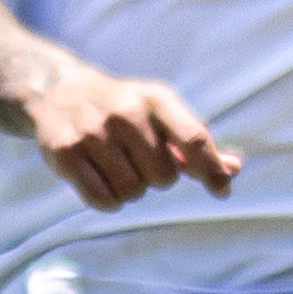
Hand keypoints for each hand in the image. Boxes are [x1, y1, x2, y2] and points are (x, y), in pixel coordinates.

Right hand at [19, 64, 239, 211]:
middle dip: (156, 178)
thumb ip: (194, 143)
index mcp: (155, 99)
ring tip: (116, 166)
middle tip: (138, 161)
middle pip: (164, 176)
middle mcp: (125, 112)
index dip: (212, 169)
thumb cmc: (122, 108)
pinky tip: (99, 178)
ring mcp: (93, 132)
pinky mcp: (66, 153)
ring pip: (133, 192)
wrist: (59, 92)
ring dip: (130, 190)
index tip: (222, 190)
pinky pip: (104, 201)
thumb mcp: (159, 114)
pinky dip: (108, 200)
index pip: (193, 138)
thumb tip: (233, 169)